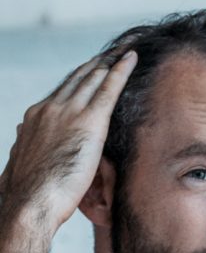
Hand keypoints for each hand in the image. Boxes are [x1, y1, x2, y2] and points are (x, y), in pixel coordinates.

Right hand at [0, 50, 137, 233]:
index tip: (92, 69)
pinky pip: (108, 90)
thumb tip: (27, 140)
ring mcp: (67, 113)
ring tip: (126, 50)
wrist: (30, 202)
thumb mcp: (28, 164)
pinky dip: (120, 71)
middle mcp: (49, 108)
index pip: (62, 92)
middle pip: (78, 79)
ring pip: (93, 79)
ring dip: (111, 62)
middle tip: (114, 51)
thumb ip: (33, 148)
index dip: (79, 79)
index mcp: (35, 118)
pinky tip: (131, 59)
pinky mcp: (87, 122)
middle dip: (97, 64)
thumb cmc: (31, 194)